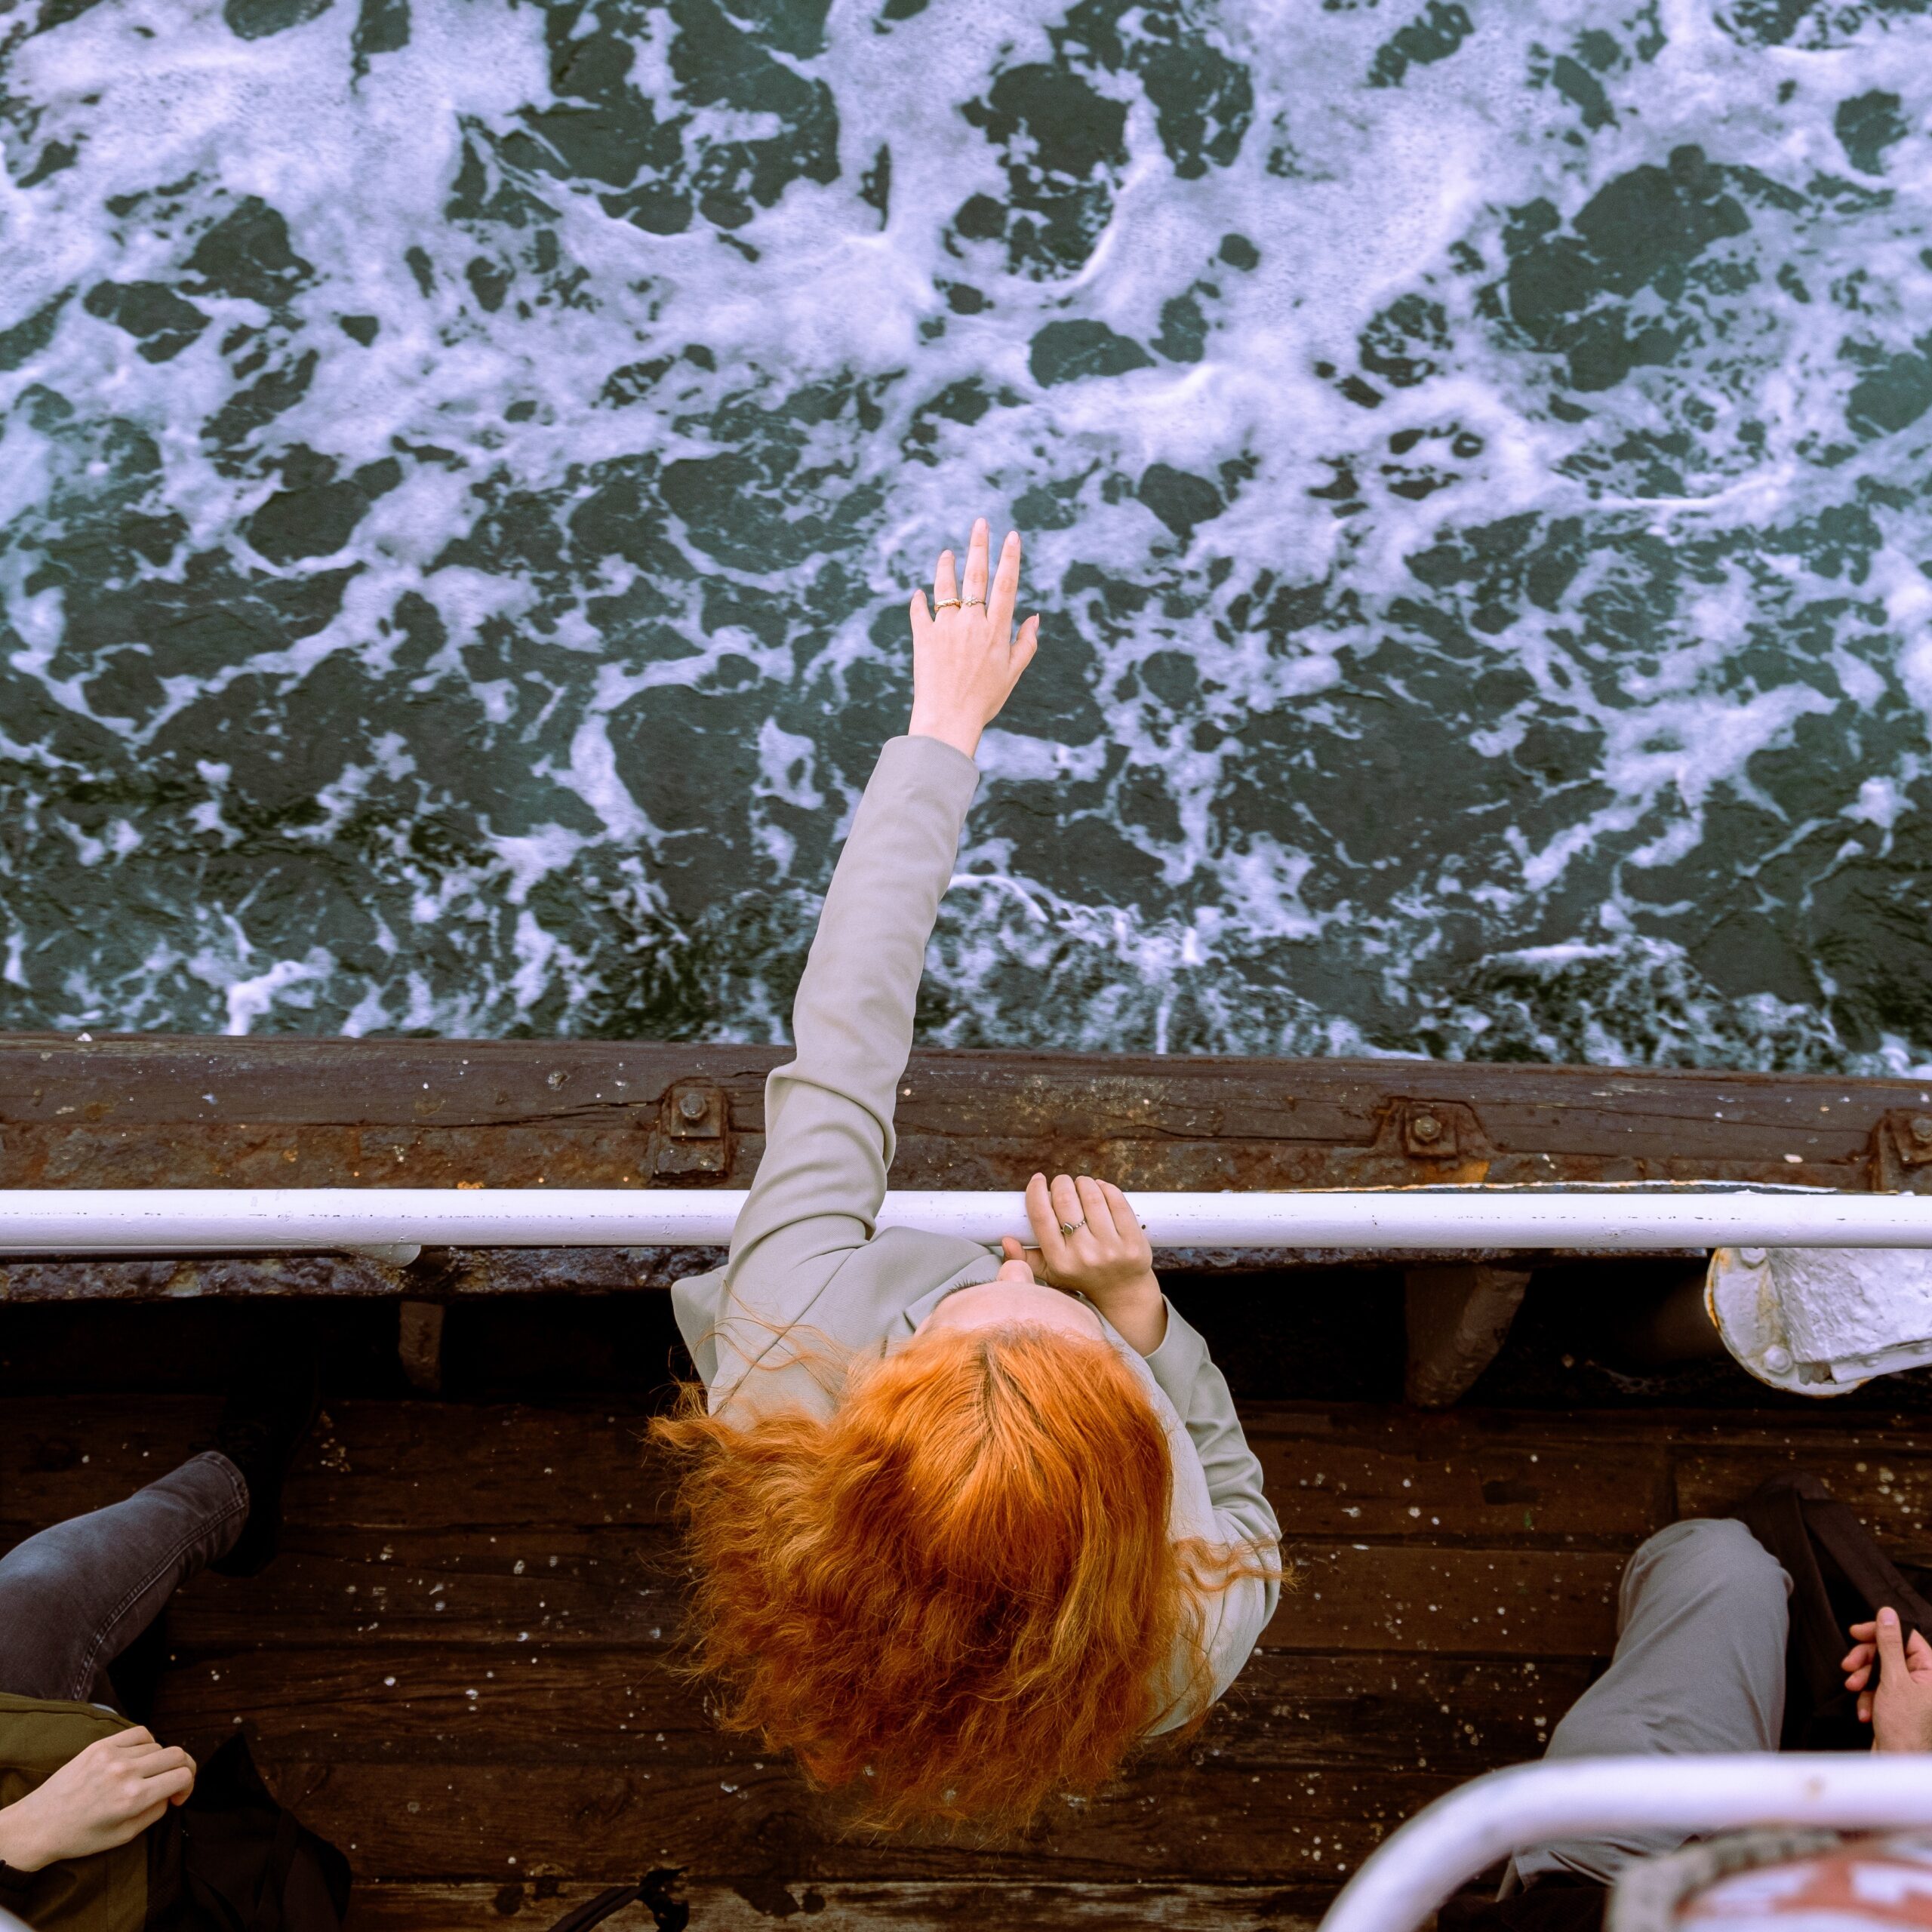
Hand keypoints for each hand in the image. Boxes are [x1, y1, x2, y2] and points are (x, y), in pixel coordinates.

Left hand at [0, 1726, 194, 1871]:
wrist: (38, 1826)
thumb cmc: (78, 1836)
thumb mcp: (124, 1836)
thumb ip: (155, 1812)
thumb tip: (170, 1792)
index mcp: (133, 1799)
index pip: (182, 1775)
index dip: (188, 1785)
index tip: (178, 1796)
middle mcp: (126, 1773)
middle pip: (176, 1755)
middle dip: (182, 1769)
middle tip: (173, 1783)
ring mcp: (112, 1755)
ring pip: (158, 1745)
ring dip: (160, 1760)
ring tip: (147, 1775)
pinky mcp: (100, 1745)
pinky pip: (139, 1734)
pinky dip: (147, 1743)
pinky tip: (139, 1757)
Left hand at [906, 517, 1039, 759]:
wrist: (948, 720)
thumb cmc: (985, 700)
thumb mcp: (1013, 673)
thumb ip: (1026, 643)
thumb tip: (1035, 617)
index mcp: (996, 630)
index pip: (1006, 584)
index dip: (1010, 558)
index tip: (1012, 536)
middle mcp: (971, 622)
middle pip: (976, 575)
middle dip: (979, 546)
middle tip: (981, 522)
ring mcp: (945, 628)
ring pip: (945, 587)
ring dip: (947, 566)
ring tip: (948, 552)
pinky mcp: (923, 638)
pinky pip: (920, 612)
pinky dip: (920, 601)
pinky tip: (920, 592)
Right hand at [1001, 1173, 1166, 1355]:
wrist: (1122, 1293)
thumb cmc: (1081, 1277)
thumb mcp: (1051, 1273)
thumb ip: (1025, 1259)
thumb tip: (1005, 1240)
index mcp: (1060, 1261)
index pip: (1041, 1216)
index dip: (1036, 1191)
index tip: (1037, 1179)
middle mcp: (1084, 1256)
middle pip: (1065, 1200)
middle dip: (1061, 1183)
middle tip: (1062, 1182)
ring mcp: (1111, 1249)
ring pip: (1092, 1196)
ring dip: (1083, 1182)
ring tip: (1080, 1184)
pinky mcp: (1134, 1242)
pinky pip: (1117, 1202)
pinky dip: (1106, 1188)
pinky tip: (1099, 1188)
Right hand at [1843, 1607, 1931, 1751]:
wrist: (1896, 1762)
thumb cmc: (1903, 1727)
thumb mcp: (1893, 1679)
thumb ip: (1889, 1644)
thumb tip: (1888, 1614)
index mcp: (1931, 1671)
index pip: (1906, 1637)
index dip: (1879, 1632)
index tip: (1856, 1632)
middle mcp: (1923, 1680)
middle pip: (1889, 1652)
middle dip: (1866, 1659)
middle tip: (1850, 1665)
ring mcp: (1910, 1693)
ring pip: (1880, 1670)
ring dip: (1864, 1679)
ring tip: (1856, 1690)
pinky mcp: (1896, 1704)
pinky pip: (1877, 1688)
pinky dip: (1868, 1697)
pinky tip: (1866, 1711)